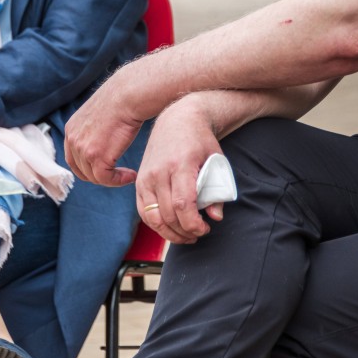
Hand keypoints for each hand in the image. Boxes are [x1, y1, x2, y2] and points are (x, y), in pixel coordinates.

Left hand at [64, 65, 145, 186]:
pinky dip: (118, 181)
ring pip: (94, 177)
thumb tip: (105, 137)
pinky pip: (106, 179)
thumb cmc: (122, 99)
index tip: (107, 168)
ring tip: (128, 175)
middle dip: (100, 176)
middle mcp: (73, 140)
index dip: (88, 167)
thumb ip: (95, 128)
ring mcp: (83, 149)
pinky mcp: (97, 157)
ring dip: (112, 179)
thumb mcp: (100, 114)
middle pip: (82, 170)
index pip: (73, 158)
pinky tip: (131, 175)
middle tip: (118, 174)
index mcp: (71, 129)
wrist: (129, 95)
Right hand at [135, 98, 226, 243]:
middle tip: (199, 234)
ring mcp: (146, 177)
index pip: (182, 204)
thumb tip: (215, 216)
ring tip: (186, 236)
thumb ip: (218, 189)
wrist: (177, 120)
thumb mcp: (216, 160)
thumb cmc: (200, 140)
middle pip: (168, 214)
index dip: (193, 224)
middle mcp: (159, 172)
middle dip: (185, 231)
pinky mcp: (139, 182)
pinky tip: (170, 228)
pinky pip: (144, 212)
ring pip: (153, 217)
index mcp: (180, 165)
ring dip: (170, 233)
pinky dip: (156, 225)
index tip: (204, 229)